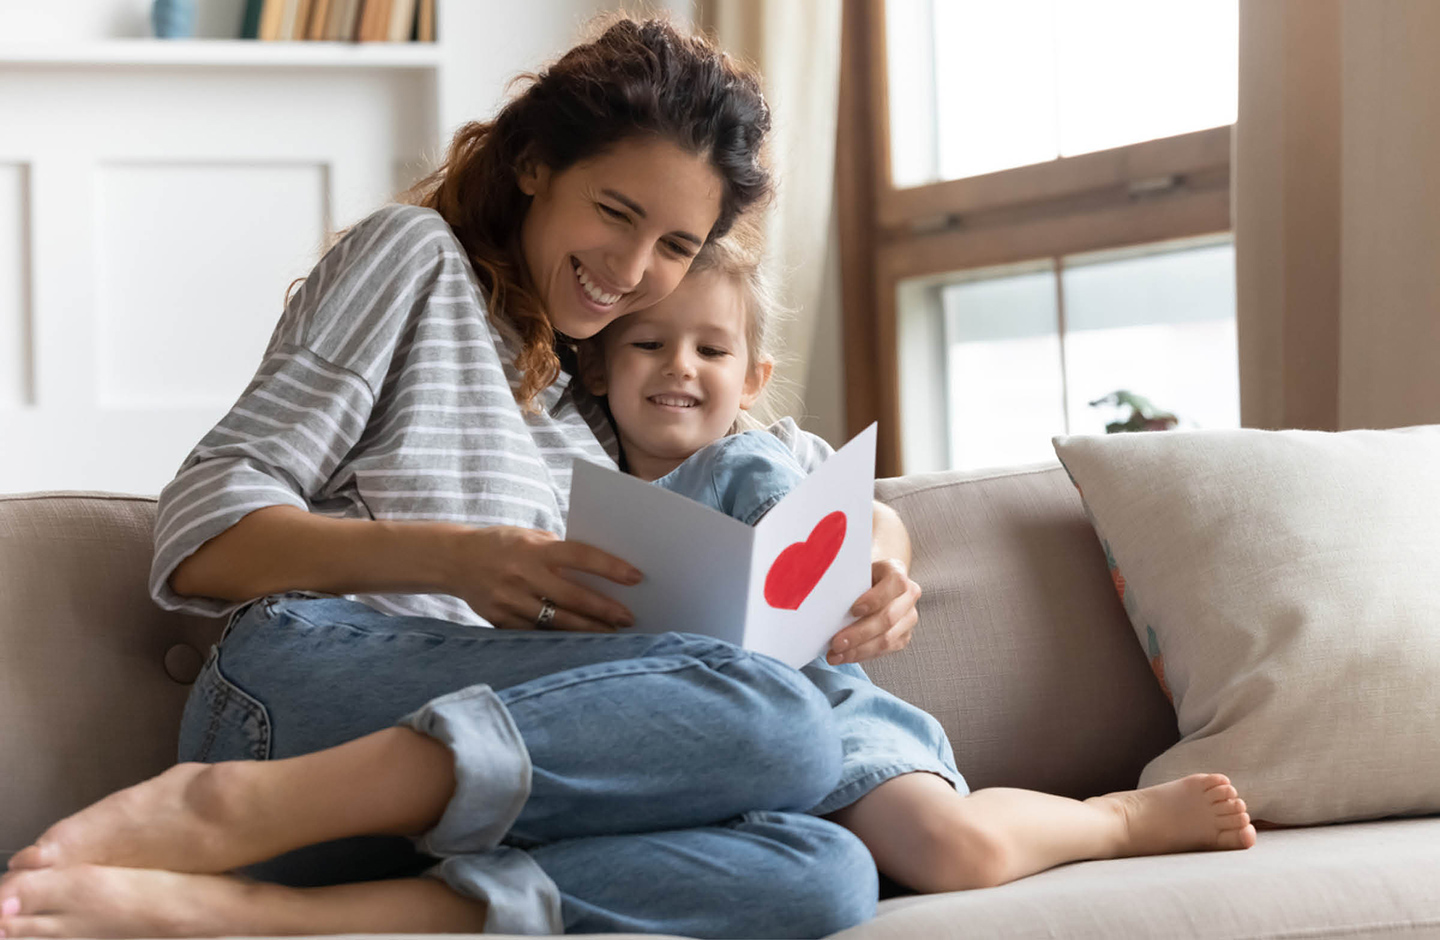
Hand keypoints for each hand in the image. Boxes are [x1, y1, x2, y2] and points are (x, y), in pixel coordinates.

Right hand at [447, 526, 641, 630]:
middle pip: (573, 597)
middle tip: (629, 618)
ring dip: (587, 629)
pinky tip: (579, 640)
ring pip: (557, 622)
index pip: (580, 556)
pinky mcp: (500, 620)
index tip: (636, 578)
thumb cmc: (502, 544)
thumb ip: (560, 550)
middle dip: (605, 610)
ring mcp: (510, 601)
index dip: (610, 568)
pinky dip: (560, 637)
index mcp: (534, 549)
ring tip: (610, 633)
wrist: (454, 560)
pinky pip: (537, 634)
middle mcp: (522, 575)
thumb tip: (599, 570)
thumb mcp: (530, 537)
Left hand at [826, 558, 919, 663]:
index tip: (853, 610)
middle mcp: (909, 594)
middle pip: (888, 617)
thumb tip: (825, 595)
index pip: (894, 583)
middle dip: (859, 633)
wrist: (871, 583)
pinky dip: (862, 655)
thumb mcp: (853, 571)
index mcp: (896, 571)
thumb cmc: (857, 577)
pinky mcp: (903, 635)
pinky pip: (884, 650)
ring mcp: (908, 617)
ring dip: (859, 650)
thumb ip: (846, 580)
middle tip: (836, 643)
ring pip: (887, 639)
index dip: (874, 599)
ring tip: (836, 655)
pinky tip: (844, 657)